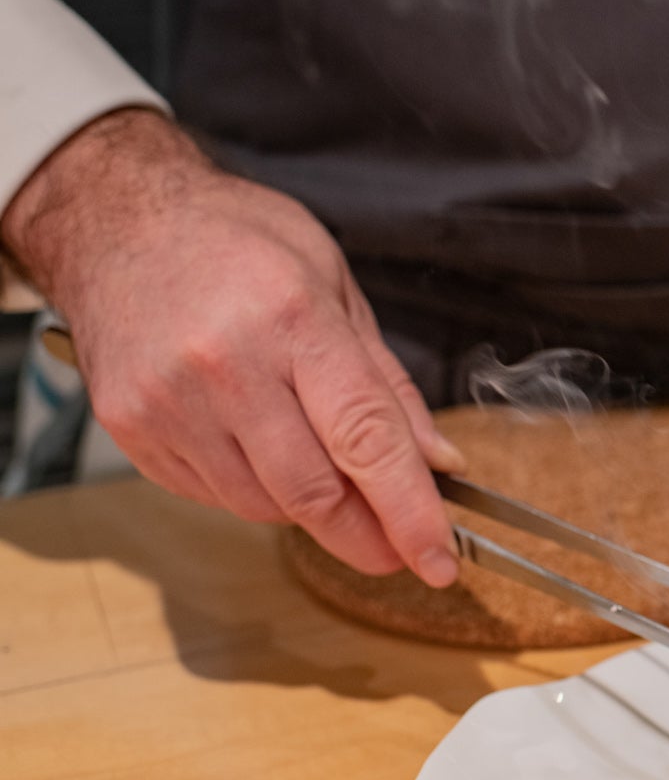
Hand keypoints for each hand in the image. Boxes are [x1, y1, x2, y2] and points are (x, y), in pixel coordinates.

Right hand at [0, 109, 466, 583]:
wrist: (117, 219)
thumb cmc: (235, 242)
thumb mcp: (335, 285)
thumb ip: (388, 383)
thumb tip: (437, 461)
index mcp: (292, 319)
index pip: (366, 439)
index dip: (409, 511)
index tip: (439, 559)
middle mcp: (224, 365)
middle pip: (313, 492)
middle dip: (368, 536)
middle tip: (400, 548)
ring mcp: (169, 401)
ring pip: (264, 505)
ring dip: (311, 511)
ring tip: (325, 473)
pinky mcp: (131, 427)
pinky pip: (213, 495)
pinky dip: (256, 493)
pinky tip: (264, 453)